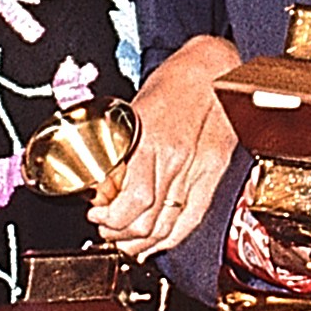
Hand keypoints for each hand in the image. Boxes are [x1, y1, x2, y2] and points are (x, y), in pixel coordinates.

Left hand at [90, 35, 240, 256]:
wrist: (213, 69)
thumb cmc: (172, 82)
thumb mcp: (132, 112)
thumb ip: (120, 151)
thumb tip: (103, 185)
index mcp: (149, 142)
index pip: (131, 201)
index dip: (109, 218)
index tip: (96, 216)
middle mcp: (176, 160)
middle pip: (148, 220)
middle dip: (121, 234)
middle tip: (107, 231)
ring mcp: (198, 169)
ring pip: (169, 226)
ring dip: (144, 241)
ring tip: (128, 241)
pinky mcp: (214, 173)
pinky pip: (193, 217)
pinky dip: (172, 236)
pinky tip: (157, 241)